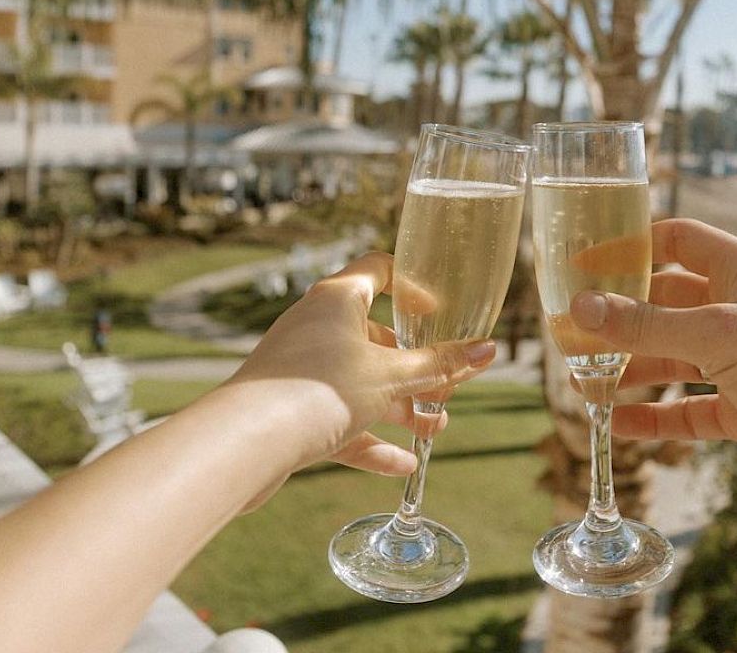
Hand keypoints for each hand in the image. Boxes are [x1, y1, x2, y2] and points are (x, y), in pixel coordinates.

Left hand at [225, 252, 494, 490]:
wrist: (247, 441)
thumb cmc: (319, 389)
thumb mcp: (392, 376)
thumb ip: (441, 364)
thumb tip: (489, 350)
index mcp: (337, 300)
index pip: (379, 270)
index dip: (412, 287)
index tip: (438, 313)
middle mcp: (315, 327)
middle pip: (375, 337)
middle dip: (415, 366)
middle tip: (446, 388)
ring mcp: (301, 369)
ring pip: (360, 382)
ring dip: (400, 406)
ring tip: (435, 429)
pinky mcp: (292, 410)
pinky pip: (340, 419)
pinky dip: (370, 439)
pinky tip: (402, 465)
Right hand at [568, 219, 736, 523]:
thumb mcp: (722, 336)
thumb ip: (648, 324)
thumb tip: (581, 307)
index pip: (678, 241)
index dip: (630, 248)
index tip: (581, 265)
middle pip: (666, 305)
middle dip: (619, 319)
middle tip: (568, 334)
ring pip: (674, 360)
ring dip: (630, 369)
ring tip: (581, 383)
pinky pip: (690, 411)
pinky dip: (656, 417)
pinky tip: (618, 424)